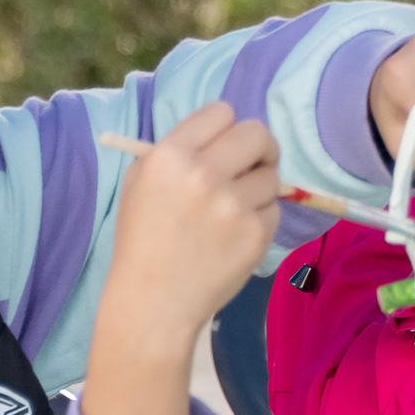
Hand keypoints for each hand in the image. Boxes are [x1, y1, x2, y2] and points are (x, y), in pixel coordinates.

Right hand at [81, 103, 279, 414]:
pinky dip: (260, 221)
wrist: (153, 302)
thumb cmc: (142, 241)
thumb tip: (221, 133)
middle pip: (258, 133)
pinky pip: (274, 210)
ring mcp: (233, 205)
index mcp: (171, 156)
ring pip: (270, 175)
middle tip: (253, 164)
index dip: (225, 127)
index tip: (226, 144)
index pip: (221, 112)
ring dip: (258, 189)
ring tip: (231, 214)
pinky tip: (233, 239)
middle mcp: (203, 174)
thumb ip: (177, 151)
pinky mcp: (256, 233)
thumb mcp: (140, 184)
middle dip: (259, 147)